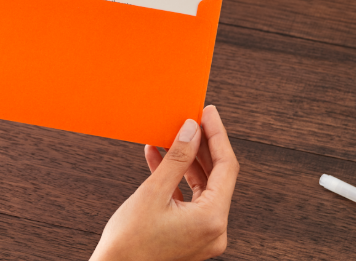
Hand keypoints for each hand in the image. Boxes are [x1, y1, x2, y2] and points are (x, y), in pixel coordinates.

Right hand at [91, 106, 239, 260]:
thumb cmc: (129, 241)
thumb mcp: (153, 192)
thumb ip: (177, 158)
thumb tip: (192, 130)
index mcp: (212, 219)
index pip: (226, 167)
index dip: (217, 135)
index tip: (207, 112)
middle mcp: (215, 230)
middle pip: (217, 177)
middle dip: (202, 146)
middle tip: (191, 119)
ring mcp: (204, 235)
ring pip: (202, 187)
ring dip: (186, 161)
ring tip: (170, 137)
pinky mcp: (190, 237)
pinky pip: (190, 200)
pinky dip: (176, 179)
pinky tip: (158, 158)